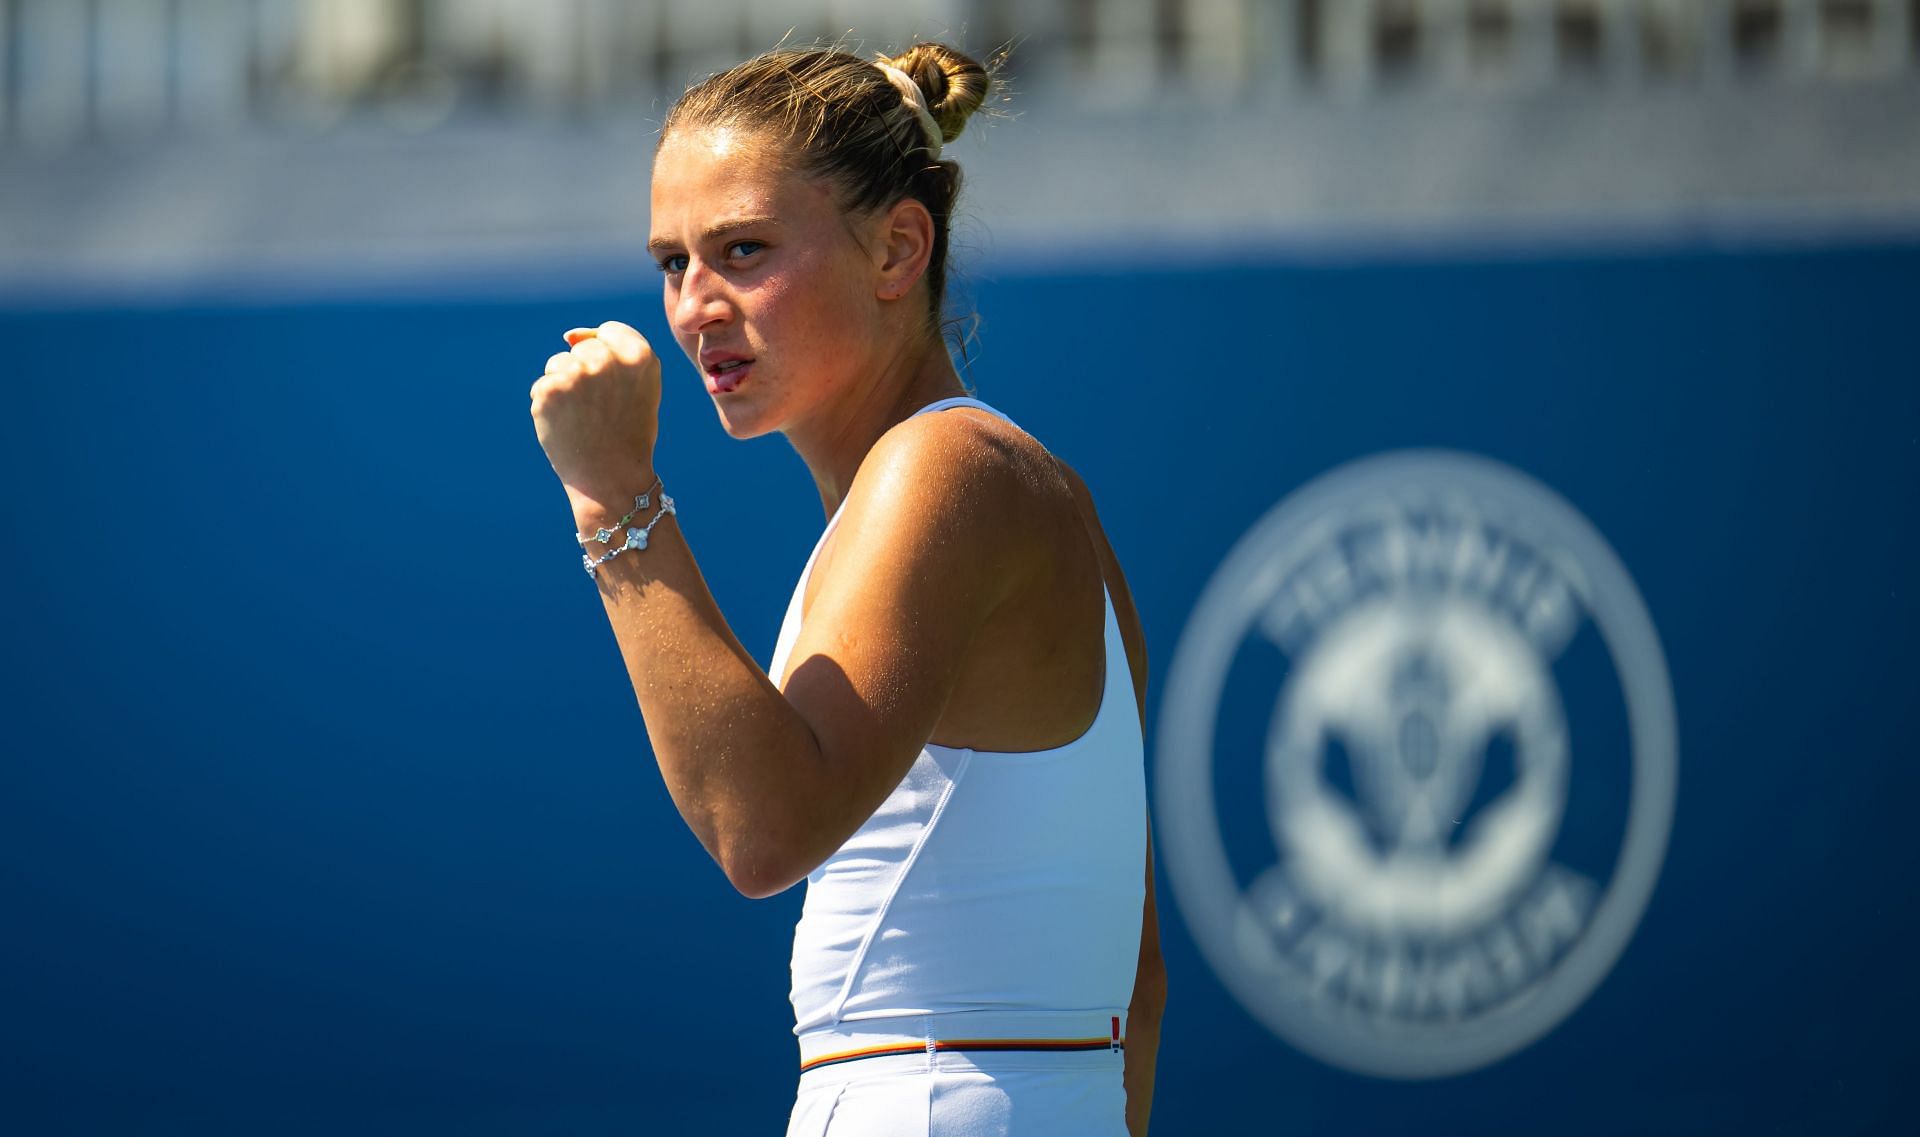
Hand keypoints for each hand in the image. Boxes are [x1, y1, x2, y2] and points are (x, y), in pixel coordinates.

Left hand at [529, 320, 661, 500]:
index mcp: (640, 355)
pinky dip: (549, 405)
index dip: (609, 361)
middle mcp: (608, 359)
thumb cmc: (627, 431)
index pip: (609, 332)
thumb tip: (569, 336)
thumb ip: (616, 351)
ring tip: (583, 419)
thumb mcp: (640, 385)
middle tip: (600, 411)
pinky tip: (567, 427)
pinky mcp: (550, 389)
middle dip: (585, 374)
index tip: (615, 391)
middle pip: (583, 348)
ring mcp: (577, 373)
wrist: (611, 478)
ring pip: (559, 364)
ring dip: (564, 387)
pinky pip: (543, 386)